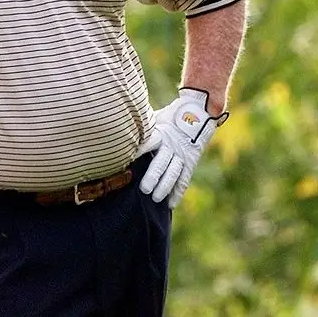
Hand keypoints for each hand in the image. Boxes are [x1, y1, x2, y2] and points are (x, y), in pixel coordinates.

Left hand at [139, 88, 227, 208]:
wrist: (197, 113)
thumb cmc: (168, 117)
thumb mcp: (155, 118)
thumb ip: (142, 127)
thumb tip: (119, 129)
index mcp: (160, 132)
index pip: (149, 142)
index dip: (140, 150)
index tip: (129, 159)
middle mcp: (171, 144)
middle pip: (162, 162)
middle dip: (154, 176)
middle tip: (144, 189)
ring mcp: (181, 154)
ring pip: (174, 172)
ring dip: (165, 186)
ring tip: (156, 198)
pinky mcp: (190, 162)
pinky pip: (184, 178)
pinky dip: (178, 192)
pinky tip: (171, 204)